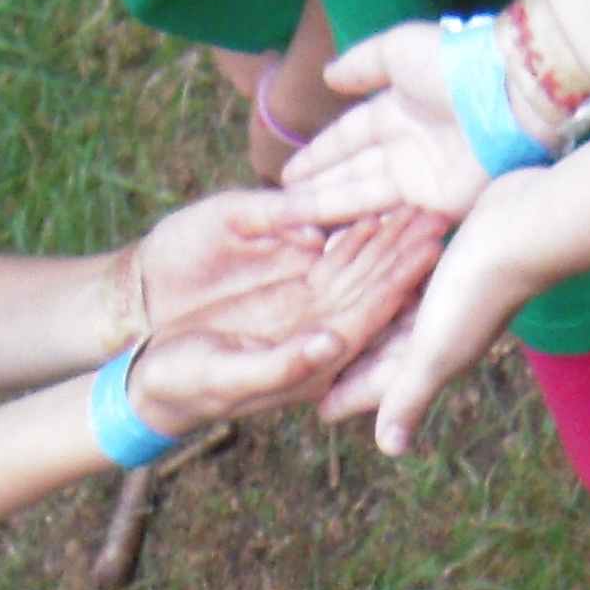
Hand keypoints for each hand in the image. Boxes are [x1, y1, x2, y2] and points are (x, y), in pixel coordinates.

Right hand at [128, 209, 445, 434]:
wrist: (150, 381)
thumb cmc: (184, 385)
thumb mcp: (227, 375)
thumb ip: (281, 365)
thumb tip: (333, 344)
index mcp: (315, 361)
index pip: (368, 318)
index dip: (399, 283)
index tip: (428, 249)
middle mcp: (321, 338)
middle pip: (372, 291)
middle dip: (403, 254)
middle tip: (439, 213)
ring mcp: (308, 317)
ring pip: (356, 272)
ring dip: (385, 240)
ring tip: (417, 204)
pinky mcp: (290, 299)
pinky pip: (328, 263)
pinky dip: (351, 236)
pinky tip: (371, 210)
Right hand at [281, 25, 492, 221]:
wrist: (505, 98)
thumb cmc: (454, 67)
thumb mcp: (399, 50)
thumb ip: (363, 63)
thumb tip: (328, 76)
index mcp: (395, 112)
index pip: (347, 138)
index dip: (317, 156)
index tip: (288, 174)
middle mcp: (404, 149)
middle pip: (350, 174)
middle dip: (315, 190)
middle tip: (278, 207)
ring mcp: (420, 181)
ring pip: (363, 200)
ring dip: (327, 211)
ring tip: (291, 223)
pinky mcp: (438, 208)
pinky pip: (392, 221)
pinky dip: (362, 229)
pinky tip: (329, 239)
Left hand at [315, 170, 556, 454]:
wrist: (526, 230)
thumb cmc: (477, 294)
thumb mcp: (436, 350)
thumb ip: (410, 396)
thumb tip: (390, 450)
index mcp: (421, 360)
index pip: (368, 385)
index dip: (335, 394)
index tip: (303, 405)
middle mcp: (428, 333)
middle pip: (372, 351)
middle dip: (340, 355)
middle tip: (297, 358)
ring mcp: (436, 299)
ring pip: (382, 312)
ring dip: (353, 313)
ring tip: (318, 315)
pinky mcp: (440, 263)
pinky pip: (398, 275)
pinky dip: (375, 274)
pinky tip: (356, 259)